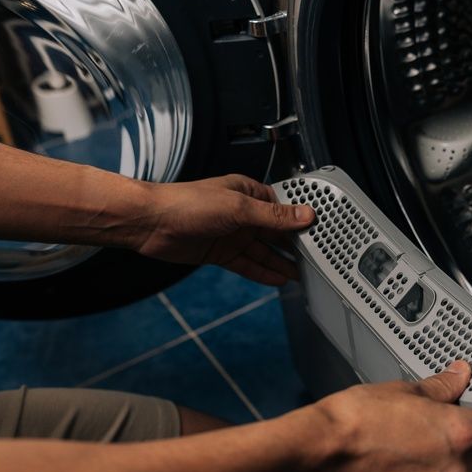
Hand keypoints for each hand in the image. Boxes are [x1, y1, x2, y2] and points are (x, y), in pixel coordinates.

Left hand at [138, 174, 313, 284]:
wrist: (149, 223)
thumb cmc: (185, 203)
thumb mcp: (237, 208)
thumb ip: (273, 216)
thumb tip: (304, 215)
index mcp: (248, 192)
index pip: (283, 206)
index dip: (302, 218)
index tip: (321, 231)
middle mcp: (241, 213)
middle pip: (276, 231)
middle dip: (295, 244)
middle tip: (318, 258)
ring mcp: (231, 234)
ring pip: (263, 250)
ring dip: (282, 262)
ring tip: (303, 274)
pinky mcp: (220, 252)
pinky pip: (247, 264)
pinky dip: (262, 272)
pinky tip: (278, 279)